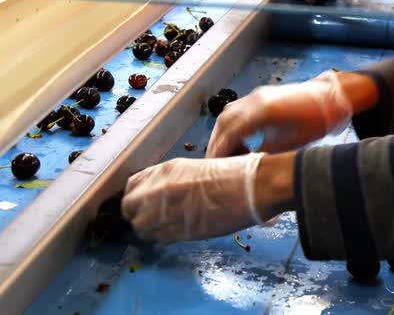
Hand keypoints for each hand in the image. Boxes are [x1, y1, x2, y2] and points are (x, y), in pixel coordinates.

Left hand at [122, 154, 272, 242]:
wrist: (249, 188)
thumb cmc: (233, 174)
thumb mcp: (195, 169)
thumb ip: (173, 182)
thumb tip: (164, 196)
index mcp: (164, 171)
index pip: (131, 186)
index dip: (136, 196)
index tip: (144, 201)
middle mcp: (158, 191)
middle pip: (129, 208)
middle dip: (136, 214)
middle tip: (150, 218)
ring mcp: (166, 212)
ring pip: (140, 227)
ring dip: (149, 229)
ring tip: (165, 227)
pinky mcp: (179, 232)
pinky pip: (159, 238)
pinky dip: (163, 238)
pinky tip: (177, 233)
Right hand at [207, 70, 355, 157]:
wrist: (332, 97)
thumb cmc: (317, 120)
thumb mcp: (292, 144)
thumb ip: (266, 155)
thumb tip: (247, 168)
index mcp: (262, 111)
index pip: (231, 133)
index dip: (220, 151)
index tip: (215, 167)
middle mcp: (255, 100)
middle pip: (223, 122)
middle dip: (216, 144)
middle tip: (214, 164)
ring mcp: (256, 96)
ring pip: (227, 115)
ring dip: (222, 135)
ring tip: (225, 155)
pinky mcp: (260, 96)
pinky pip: (237, 110)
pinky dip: (231, 127)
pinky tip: (239, 143)